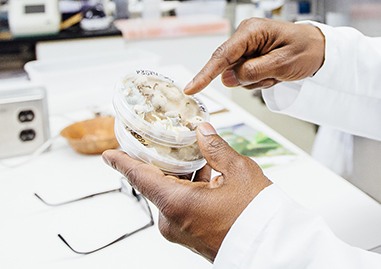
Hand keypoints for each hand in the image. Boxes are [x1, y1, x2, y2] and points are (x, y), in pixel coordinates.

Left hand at [102, 123, 272, 261]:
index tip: (109, 155)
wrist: (272, 249)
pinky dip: (190, 191)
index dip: (122, 162)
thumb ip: (215, 148)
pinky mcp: (191, 237)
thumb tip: (202, 132)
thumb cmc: (257, 217)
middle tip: (173, 143)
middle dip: (166, 163)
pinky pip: (182, 208)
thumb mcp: (239, 172)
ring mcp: (180, 232)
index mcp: (176, 203)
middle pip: (157, 183)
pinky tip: (209, 180)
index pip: (139, 177)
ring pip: (171, 195)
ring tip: (203, 161)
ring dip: (182, 177)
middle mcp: (172, 221)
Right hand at [183, 18, 325, 94]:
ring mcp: (248, 47)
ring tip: (277, 72)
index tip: (191, 88)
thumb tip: (227, 79)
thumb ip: (254, 71)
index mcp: (251, 31)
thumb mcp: (283, 63)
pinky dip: (261, 80)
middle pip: (230, 68)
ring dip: (257, 80)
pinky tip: (275, 73)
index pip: (222, 55)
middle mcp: (246, 37)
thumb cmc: (306, 49)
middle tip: (274, 75)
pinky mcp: (251, 56)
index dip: (205, 74)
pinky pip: (247, 76)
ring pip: (238, 76)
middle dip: (250, 78)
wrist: (319, 48)